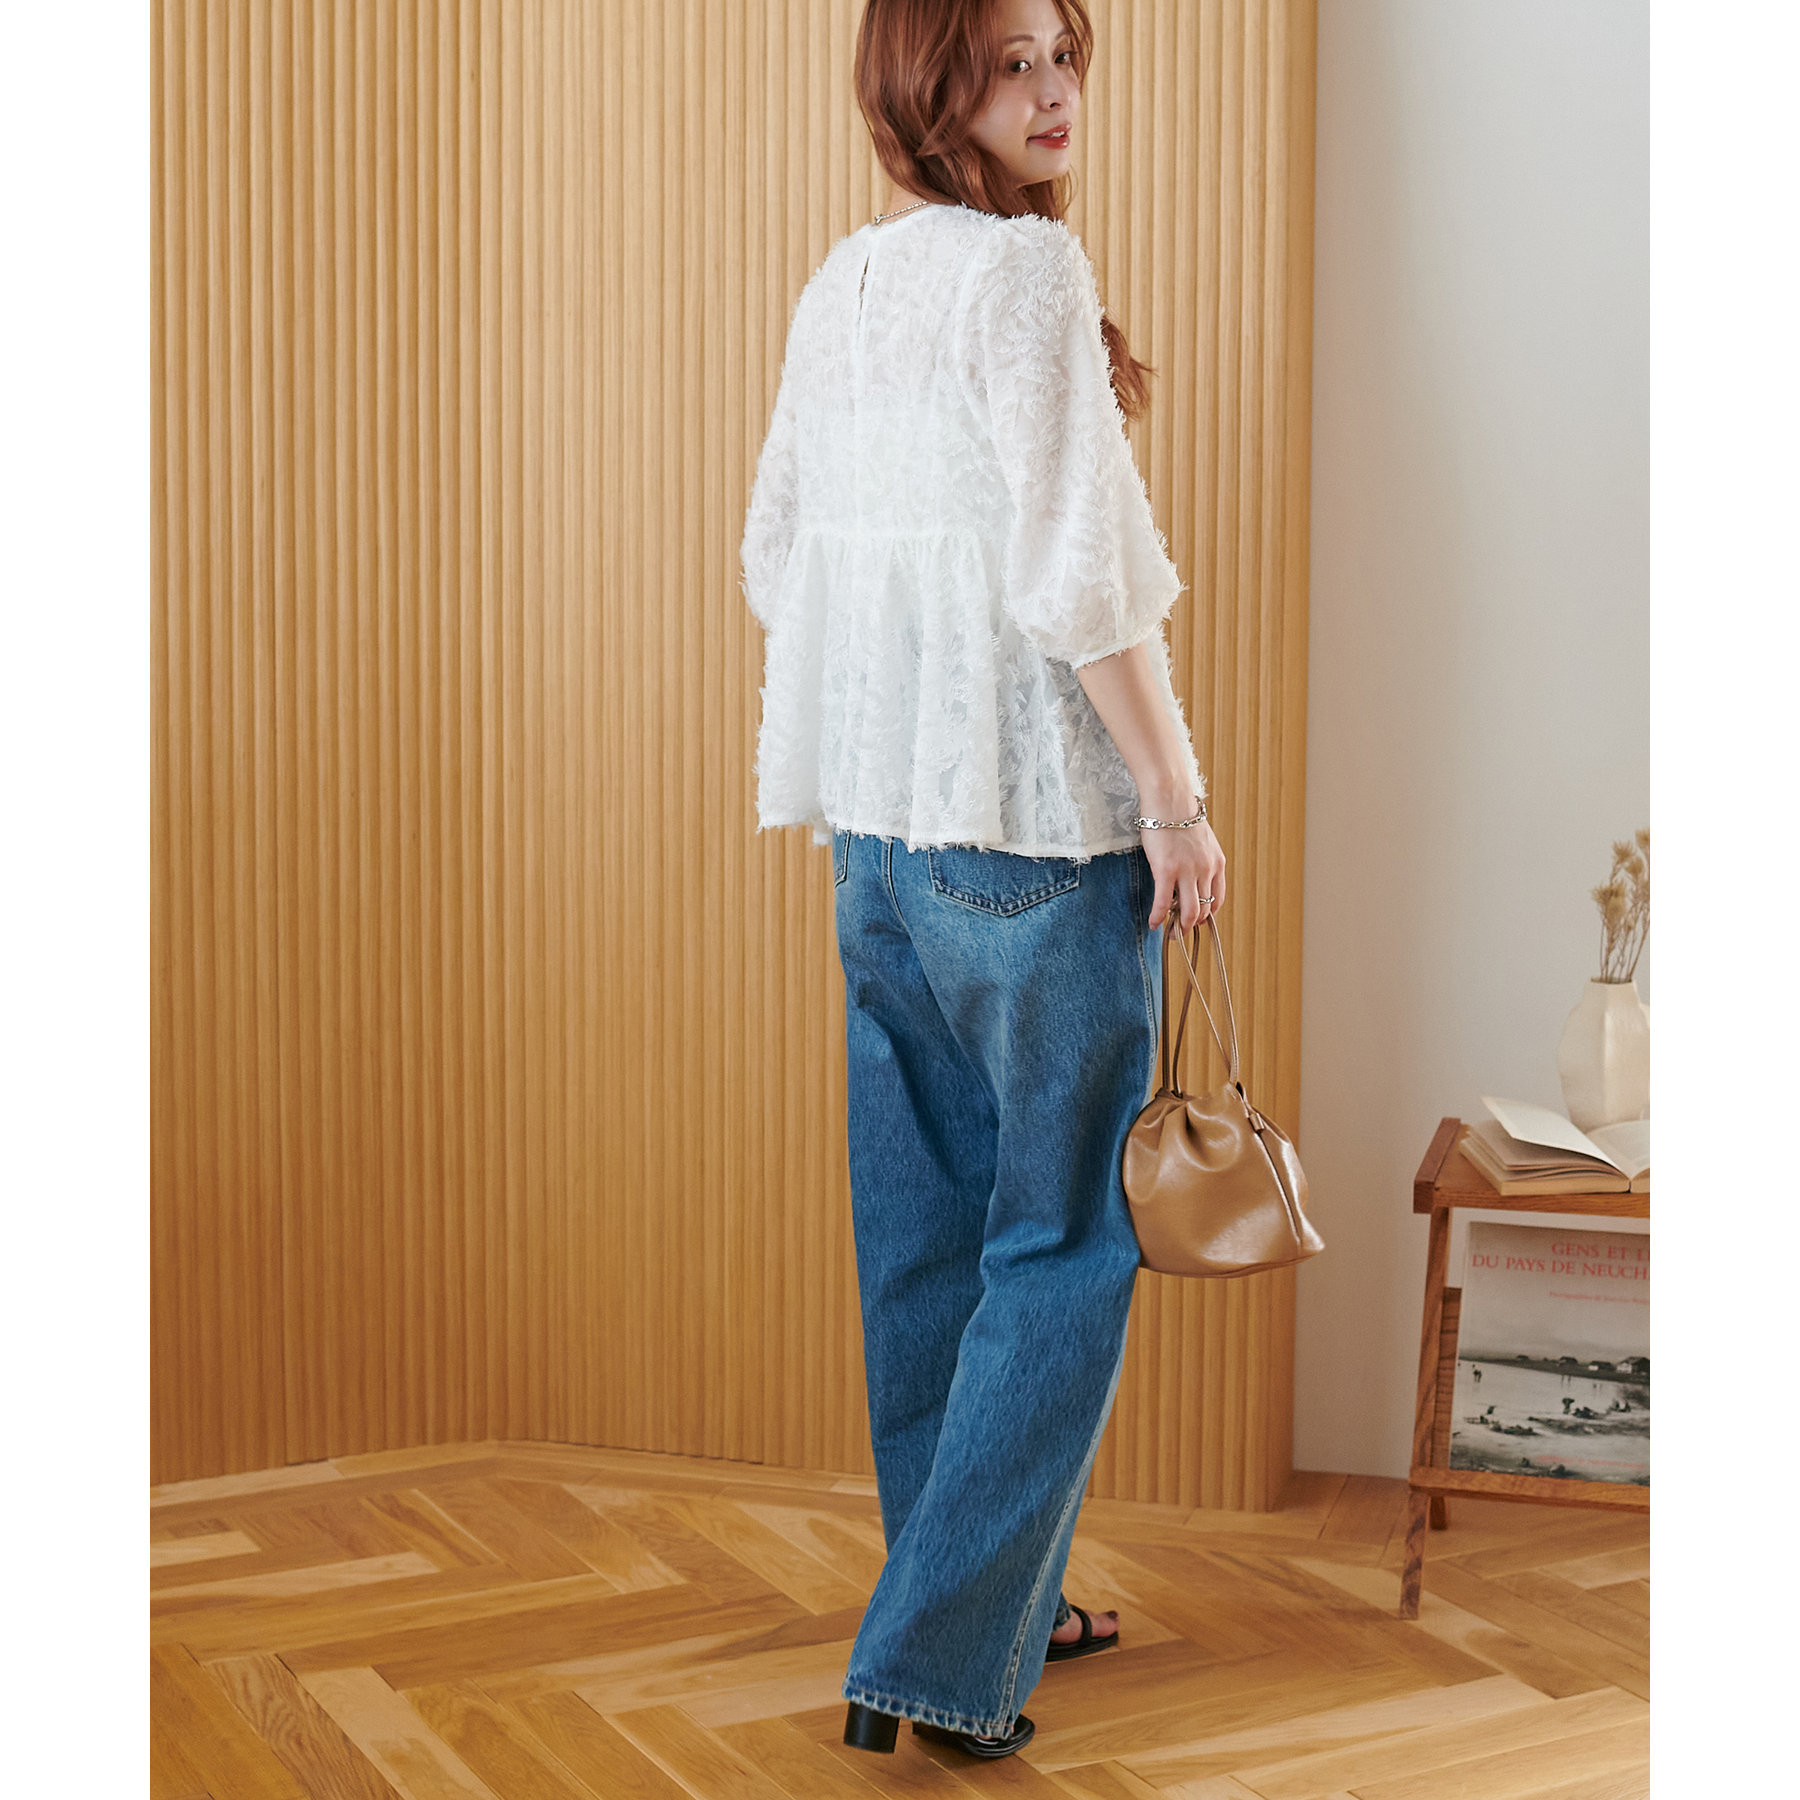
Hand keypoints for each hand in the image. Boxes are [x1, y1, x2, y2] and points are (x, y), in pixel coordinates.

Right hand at [1141, 813, 1225, 933]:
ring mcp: (1188, 871)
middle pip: (1205, 910)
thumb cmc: (1179, 815)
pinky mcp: (1166, 870)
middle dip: (1193, 925)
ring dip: (1180, 927)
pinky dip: (1158, 917)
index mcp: (1217, 862)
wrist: (1169, 798)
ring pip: (1190, 912)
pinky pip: (1164, 903)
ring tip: (1170, 932)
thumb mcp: (1200, 839)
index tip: (1196, 919)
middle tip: (1180, 931)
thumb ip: (1200, 858)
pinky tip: (1153, 923)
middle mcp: (1206, 870)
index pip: (1218, 899)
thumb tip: (1191, 873)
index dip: (1207, 914)